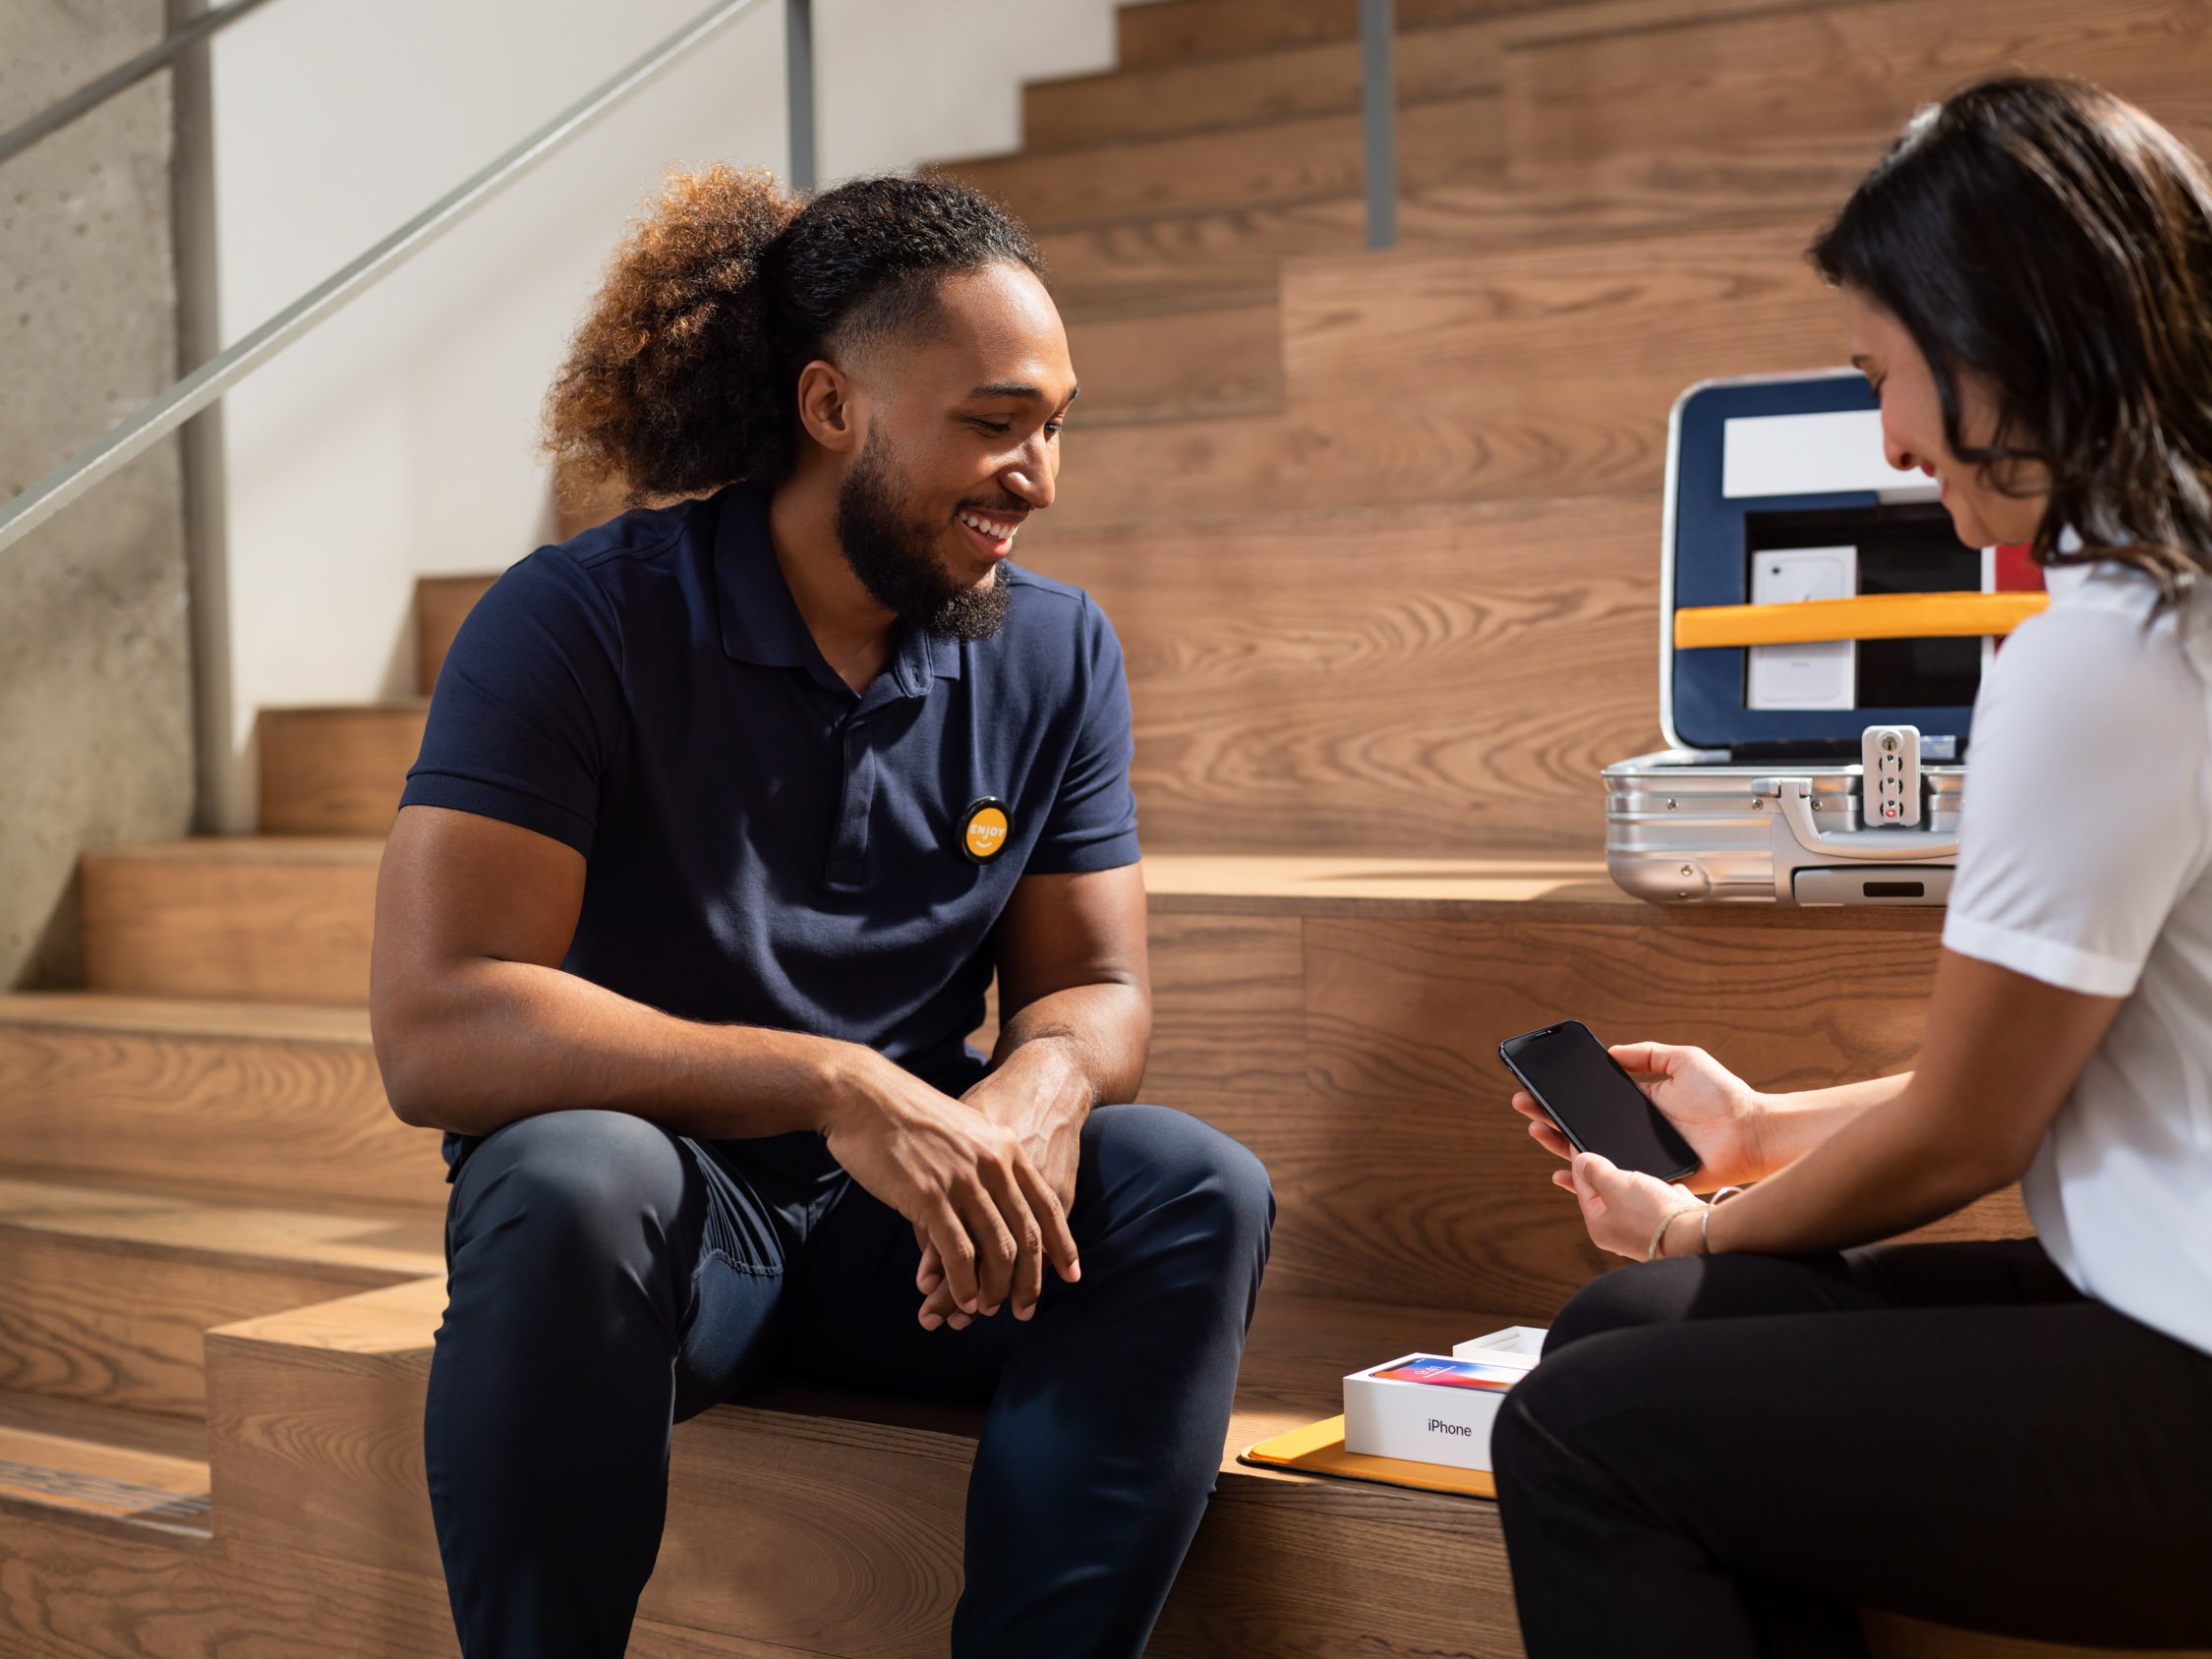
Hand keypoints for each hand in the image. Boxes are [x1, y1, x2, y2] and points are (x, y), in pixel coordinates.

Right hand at [819, 1054, 1079, 1329]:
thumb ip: (983, 1164)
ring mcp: (963, 1181)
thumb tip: (992, 1203)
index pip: (1047, 1206)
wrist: (863, 1096)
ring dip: (994, 1289)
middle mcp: (993, 1165)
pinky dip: (963, 1283)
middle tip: (1025, 1311)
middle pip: (1027, 1235)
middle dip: (1030, 1280)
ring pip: (996, 1250)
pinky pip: (958, 1253)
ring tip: (987, 1311)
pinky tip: (962, 1300)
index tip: (1071, 1275)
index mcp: (1006, 1148)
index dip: (1062, 1245)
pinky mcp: (930, 1197)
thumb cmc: (908, 1116)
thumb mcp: (964, 1131)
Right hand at [1511, 1040, 1770, 1191]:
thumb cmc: (1724, 1097)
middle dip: (1550, 1116)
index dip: (1565, 1096)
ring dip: (1559, 1142)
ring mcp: (1640, 1155)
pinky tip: (1561, 1172)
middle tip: (1524, 1105)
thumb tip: (1611, 1052)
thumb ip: (1648, 1054)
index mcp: (1639, 1104)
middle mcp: (1635, 1131)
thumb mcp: (1684, 1060)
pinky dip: (1586, 1177)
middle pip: (1583, 1125)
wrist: (1751, 1134)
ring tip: (1536, 1129)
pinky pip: (1612, 1179)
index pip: (1593, 1101)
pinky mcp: (1649, 1177)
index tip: (1539, 1086)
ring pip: (1590, 1151)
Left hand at [1556, 1150, 1702, 1261]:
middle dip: (1602, 1171)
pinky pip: (1657, 1197)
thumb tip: (1580, 1161)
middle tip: (1589, 1151)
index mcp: (1599, 1225)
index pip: (1582, 1187)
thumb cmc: (1651, 1214)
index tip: (1575, 1140)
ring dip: (1631, 1176)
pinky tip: (1657, 1174)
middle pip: (1606, 1191)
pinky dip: (1656, 1185)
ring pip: (1632, 1193)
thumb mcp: (1614, 1185)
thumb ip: (1595, 1170)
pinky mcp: (1668, 1220)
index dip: (1579, 1161)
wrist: (1695, 1233)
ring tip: (1622, 1159)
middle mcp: (1619, 1230)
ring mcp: (1645, 1226)